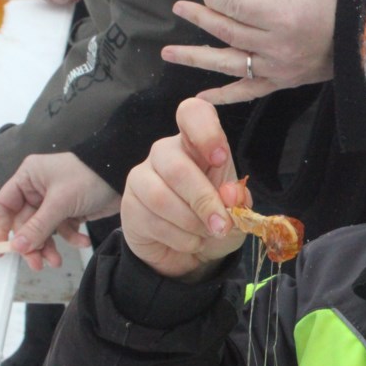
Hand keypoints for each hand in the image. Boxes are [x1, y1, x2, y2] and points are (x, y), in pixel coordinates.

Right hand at [0, 153, 120, 270]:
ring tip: (56, 262)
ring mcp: (55, 201)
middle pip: (24, 223)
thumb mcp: (61, 201)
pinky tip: (83, 242)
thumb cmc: (91, 176)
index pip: (4, 205)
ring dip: (50, 247)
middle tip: (37, 264)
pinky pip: (63, 230)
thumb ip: (38, 226)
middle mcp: (38, 189)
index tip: (0, 249)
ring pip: (43, 230)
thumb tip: (17, 246)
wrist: (123, 176)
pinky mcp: (71, 211)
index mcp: (28, 178)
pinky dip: (71, 238)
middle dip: (31, 244)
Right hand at [121, 98, 246, 280]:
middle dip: (204, 201)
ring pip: (161, 197)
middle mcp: (165, 152)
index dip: (206, 132)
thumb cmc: (214, 217)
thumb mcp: (235, 209)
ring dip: (191, 224)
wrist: (190, 252)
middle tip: (222, 225)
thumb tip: (231, 195)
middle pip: (177, 167)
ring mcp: (141, 177)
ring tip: (206, 235)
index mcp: (196, 142)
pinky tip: (189, 241)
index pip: (192, 113)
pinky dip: (178, 238)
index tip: (220, 159)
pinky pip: (151, 221)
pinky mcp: (128, 205)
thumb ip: (237, 199)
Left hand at [162, 0, 336, 103]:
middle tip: (178, 8)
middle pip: (228, 32)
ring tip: (169, 53)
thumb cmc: (331, 7)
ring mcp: (277, 68)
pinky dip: (223, 95)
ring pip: (229, 63)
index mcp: (282, 17)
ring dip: (196, 58)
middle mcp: (276, 45)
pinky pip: (248, 91)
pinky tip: (200, 96)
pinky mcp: (281, 83)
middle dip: (200, 18)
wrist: (360, 38)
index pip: (236, 6)